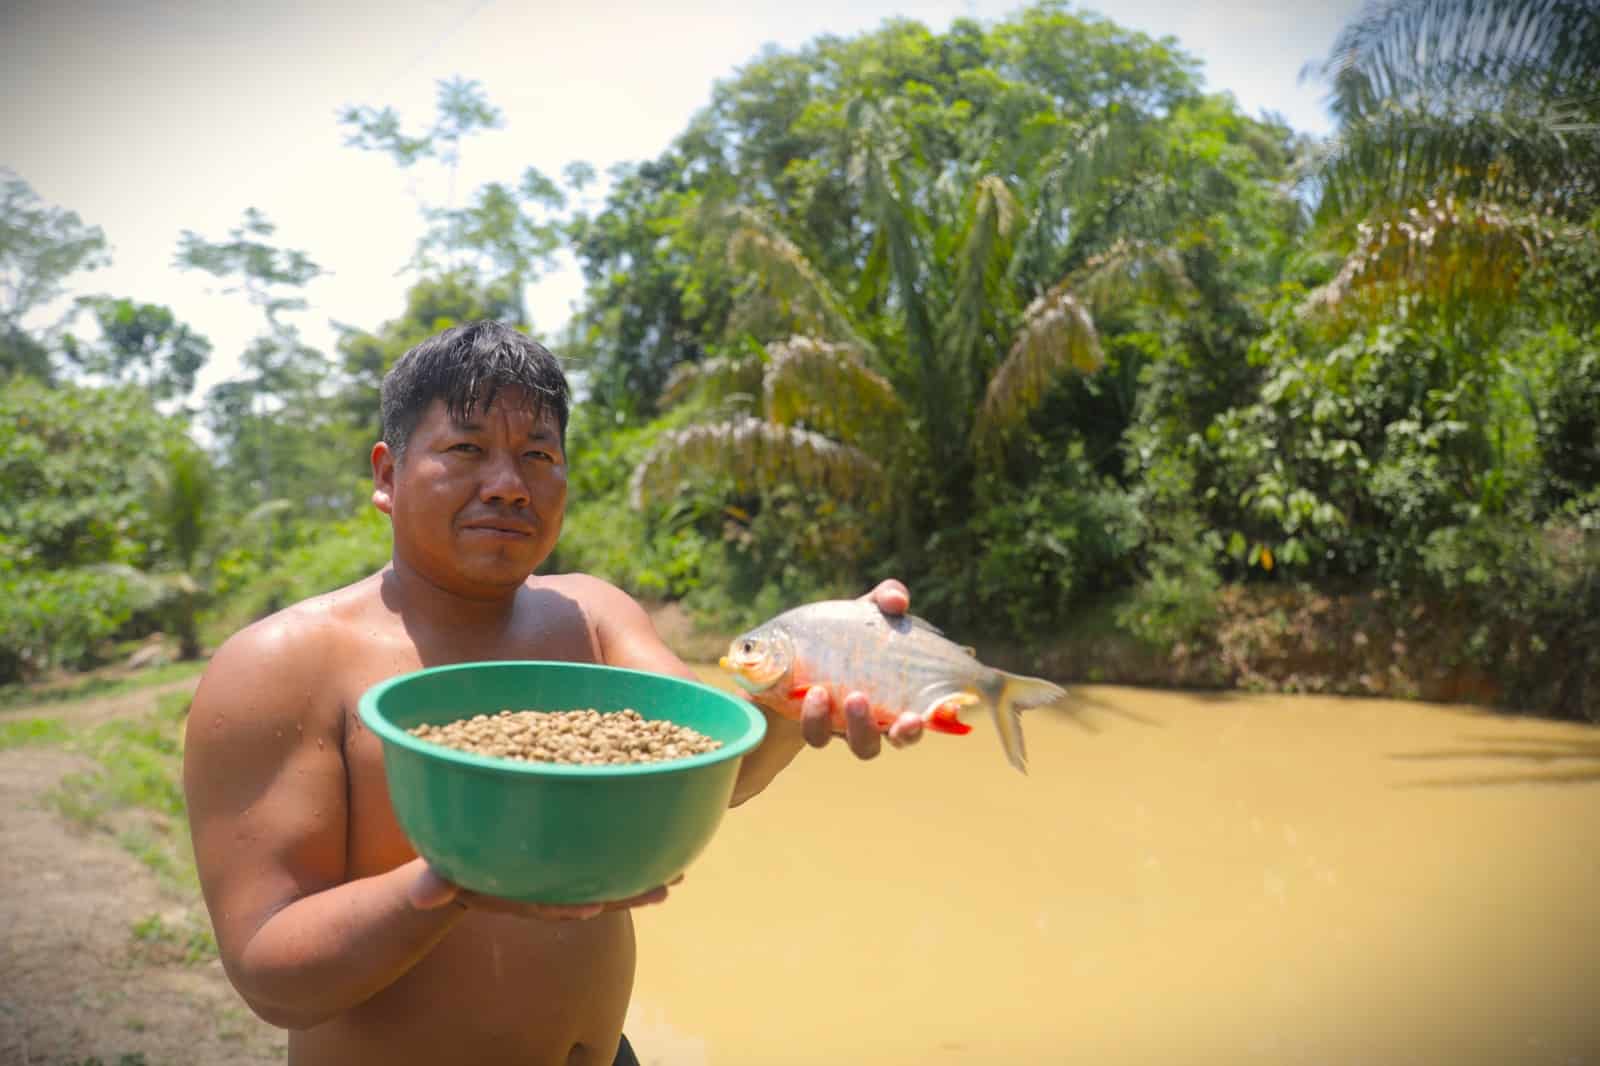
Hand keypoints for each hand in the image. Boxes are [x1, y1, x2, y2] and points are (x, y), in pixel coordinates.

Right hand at [408, 860, 679, 919]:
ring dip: (639, 872)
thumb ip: (433, 881)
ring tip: (680, 871)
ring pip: (604, 872)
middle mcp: (544, 884)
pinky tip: (665, 835)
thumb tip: (422, 895)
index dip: (569, 905)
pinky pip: (603, 842)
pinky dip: (629, 841)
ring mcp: (558, 868)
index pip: (546, 903)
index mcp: (516, 891)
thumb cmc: (446, 867)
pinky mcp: (566, 846)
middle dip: (626, 892)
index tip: (594, 908)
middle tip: (664, 890)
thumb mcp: (437, 874)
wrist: (454, 865)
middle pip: (590, 891)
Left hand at [799, 578, 923, 757]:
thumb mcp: (866, 611)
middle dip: (901, 733)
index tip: (925, 715)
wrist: (795, 652)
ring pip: (863, 745)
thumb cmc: (847, 631)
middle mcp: (884, 718)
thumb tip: (898, 601)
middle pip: (901, 739)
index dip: (929, 721)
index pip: (928, 716)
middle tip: (882, 704)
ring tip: (824, 692)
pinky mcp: (819, 729)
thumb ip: (887, 598)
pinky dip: (814, 716)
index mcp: (905, 693)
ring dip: (854, 725)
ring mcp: (852, 727)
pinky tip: (808, 693)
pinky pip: (819, 735)